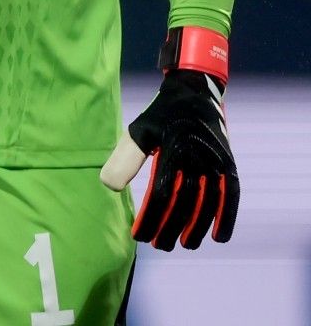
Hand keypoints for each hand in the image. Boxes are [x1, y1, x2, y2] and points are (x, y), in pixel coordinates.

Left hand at [101, 28, 237, 250]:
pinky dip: (227, 216)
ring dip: (197, 227)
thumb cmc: (159, 116)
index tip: (139, 236)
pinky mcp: (228, 164)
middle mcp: (197, 158)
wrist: (193, 93)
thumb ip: (124, 158)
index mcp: (173, 151)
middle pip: (185, 203)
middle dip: (171, 228)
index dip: (151, 218)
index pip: (161, 194)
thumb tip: (108, 186)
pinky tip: (219, 237)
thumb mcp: (137, 131)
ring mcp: (215, 162)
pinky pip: (231, 195)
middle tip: (159, 246)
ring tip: (185, 244)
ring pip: (208, 203)